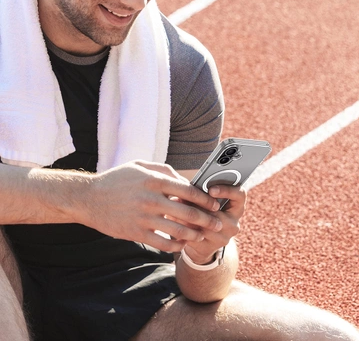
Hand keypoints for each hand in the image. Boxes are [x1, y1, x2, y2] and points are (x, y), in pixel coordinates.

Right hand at [79, 161, 222, 251]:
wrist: (88, 198)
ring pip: (177, 231)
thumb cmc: (117, 179)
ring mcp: (143, 218)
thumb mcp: (140, 166)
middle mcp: (150, 199)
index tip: (214, 204)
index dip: (204, 199)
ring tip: (202, 235)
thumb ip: (165, 170)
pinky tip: (182, 244)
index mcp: (154, 180)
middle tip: (217, 223)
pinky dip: (175, 246)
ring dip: (194, 234)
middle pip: (187, 213)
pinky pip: (162, 243)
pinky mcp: (135, 233)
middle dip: (206, 219)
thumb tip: (186, 181)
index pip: (187, 190)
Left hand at [180, 184, 246, 264]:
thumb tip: (186, 186)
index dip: (227, 190)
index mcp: (237, 207)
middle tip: (183, 195)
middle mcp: (234, 223)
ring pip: (204, 224)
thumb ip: (202, 193)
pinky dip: (182, 224)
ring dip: (188, 214)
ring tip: (174, 203)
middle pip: (218, 211)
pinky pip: (194, 235)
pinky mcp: (210, 247)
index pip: (240, 195)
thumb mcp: (208, 202)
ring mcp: (224, 238)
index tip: (211, 189)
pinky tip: (172, 216)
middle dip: (199, 203)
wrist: (202, 243)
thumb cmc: (204, 213)